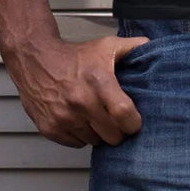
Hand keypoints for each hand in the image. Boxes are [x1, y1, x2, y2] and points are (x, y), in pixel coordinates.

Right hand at [5, 34, 149, 147]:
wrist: (36, 59)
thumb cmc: (74, 56)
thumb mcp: (106, 46)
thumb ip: (133, 48)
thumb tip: (154, 49)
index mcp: (98, 82)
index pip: (124, 115)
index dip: (133, 122)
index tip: (134, 121)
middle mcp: (81, 102)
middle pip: (112, 136)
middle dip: (118, 130)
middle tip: (115, 119)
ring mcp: (64, 117)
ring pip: (95, 142)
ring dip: (98, 133)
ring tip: (95, 116)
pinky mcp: (50, 128)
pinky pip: (77, 143)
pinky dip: (81, 135)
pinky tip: (79, 119)